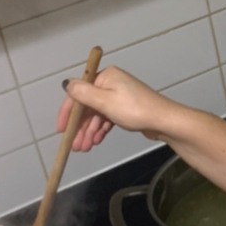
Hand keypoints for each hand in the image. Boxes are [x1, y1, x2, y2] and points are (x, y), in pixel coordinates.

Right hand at [57, 66, 174, 151]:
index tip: (61, 131)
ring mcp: (118, 96)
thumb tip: (66, 84)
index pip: (78, 93)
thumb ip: (84, 94)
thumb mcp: (105, 101)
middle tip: (75, 146)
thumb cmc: (134, 109)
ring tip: (85, 148)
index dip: (68, 112)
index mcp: (105, 77)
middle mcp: (110, 83)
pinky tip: (96, 141)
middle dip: (79, 127)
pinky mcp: (125, 108)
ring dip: (89, 131)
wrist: (164, 121)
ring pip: (96, 114)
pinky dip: (100, 129)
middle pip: (87, 106)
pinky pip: (106, 118)